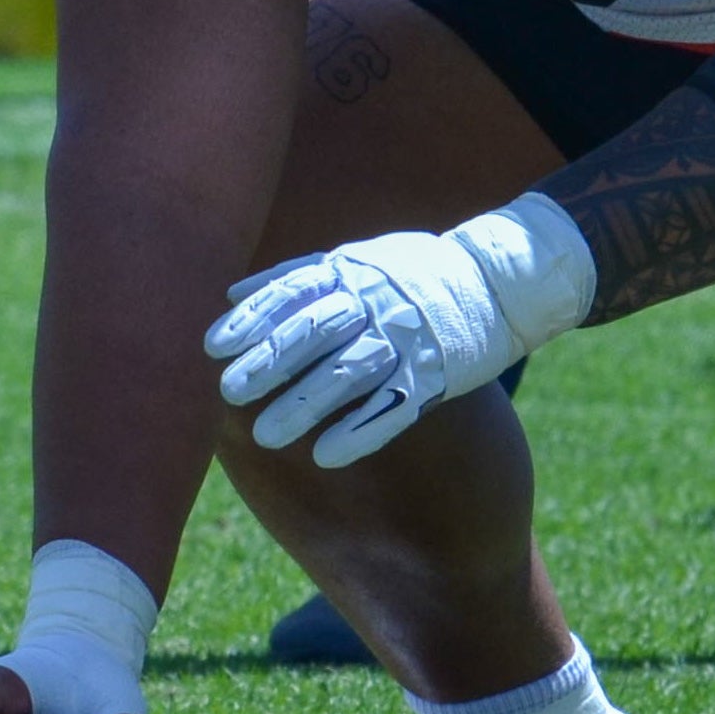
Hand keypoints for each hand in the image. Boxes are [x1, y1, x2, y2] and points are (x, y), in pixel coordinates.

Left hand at [209, 198, 594, 469]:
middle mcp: (377, 301)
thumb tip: (232, 293)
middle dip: (270, 362)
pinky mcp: (435, 373)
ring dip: (305, 404)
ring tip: (266, 436)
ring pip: (349, 372)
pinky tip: (327, 454)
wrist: (499, 281)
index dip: (254, 319)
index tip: (215, 347)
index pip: (294, 291)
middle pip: (315, 331)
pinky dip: (360, 429)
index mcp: (354, 271)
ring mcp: (408, 337)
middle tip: (229, 393)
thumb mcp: (360, 259)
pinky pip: (393, 405)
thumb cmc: (416, 273)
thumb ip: (299, 276)